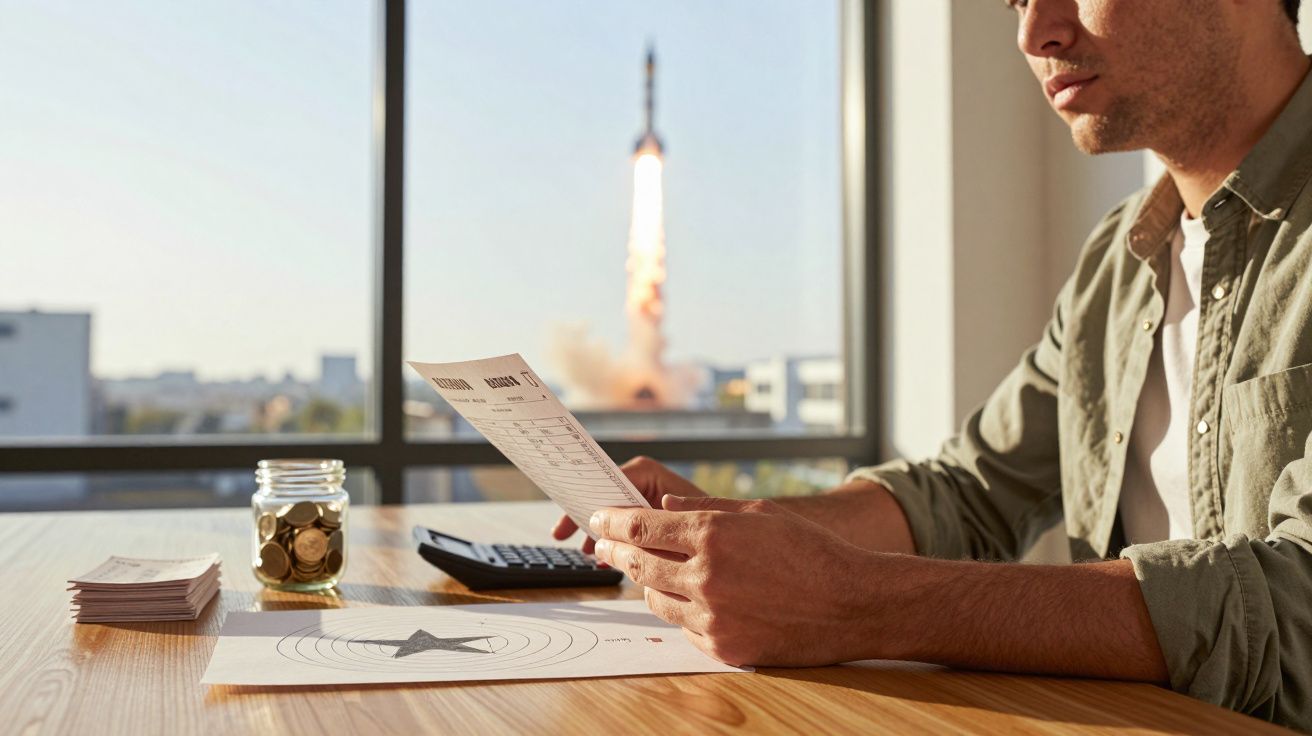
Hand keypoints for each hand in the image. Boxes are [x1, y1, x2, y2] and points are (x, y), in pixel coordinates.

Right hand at [550, 456, 707, 553]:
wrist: (734, 545)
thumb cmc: (714, 527)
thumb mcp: (682, 525)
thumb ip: (650, 524)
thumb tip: (623, 523)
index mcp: (650, 476)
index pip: (610, 478)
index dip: (587, 494)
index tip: (571, 507)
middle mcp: (645, 486)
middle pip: (605, 497)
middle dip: (585, 517)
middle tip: (561, 533)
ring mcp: (646, 505)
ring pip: (612, 517)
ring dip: (597, 535)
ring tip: (585, 553)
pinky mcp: (649, 525)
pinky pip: (623, 532)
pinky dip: (612, 545)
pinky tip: (602, 561)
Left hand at [590, 495, 877, 666]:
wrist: (853, 603)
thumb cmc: (813, 551)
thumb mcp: (760, 513)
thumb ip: (706, 508)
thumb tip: (663, 507)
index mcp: (713, 534)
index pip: (641, 527)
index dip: (612, 522)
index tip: (599, 519)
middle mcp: (706, 575)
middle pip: (639, 564)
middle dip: (616, 551)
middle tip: (605, 545)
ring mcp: (713, 616)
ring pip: (655, 599)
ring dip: (647, 583)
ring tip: (648, 571)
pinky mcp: (723, 647)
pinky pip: (683, 628)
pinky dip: (681, 612)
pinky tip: (689, 600)